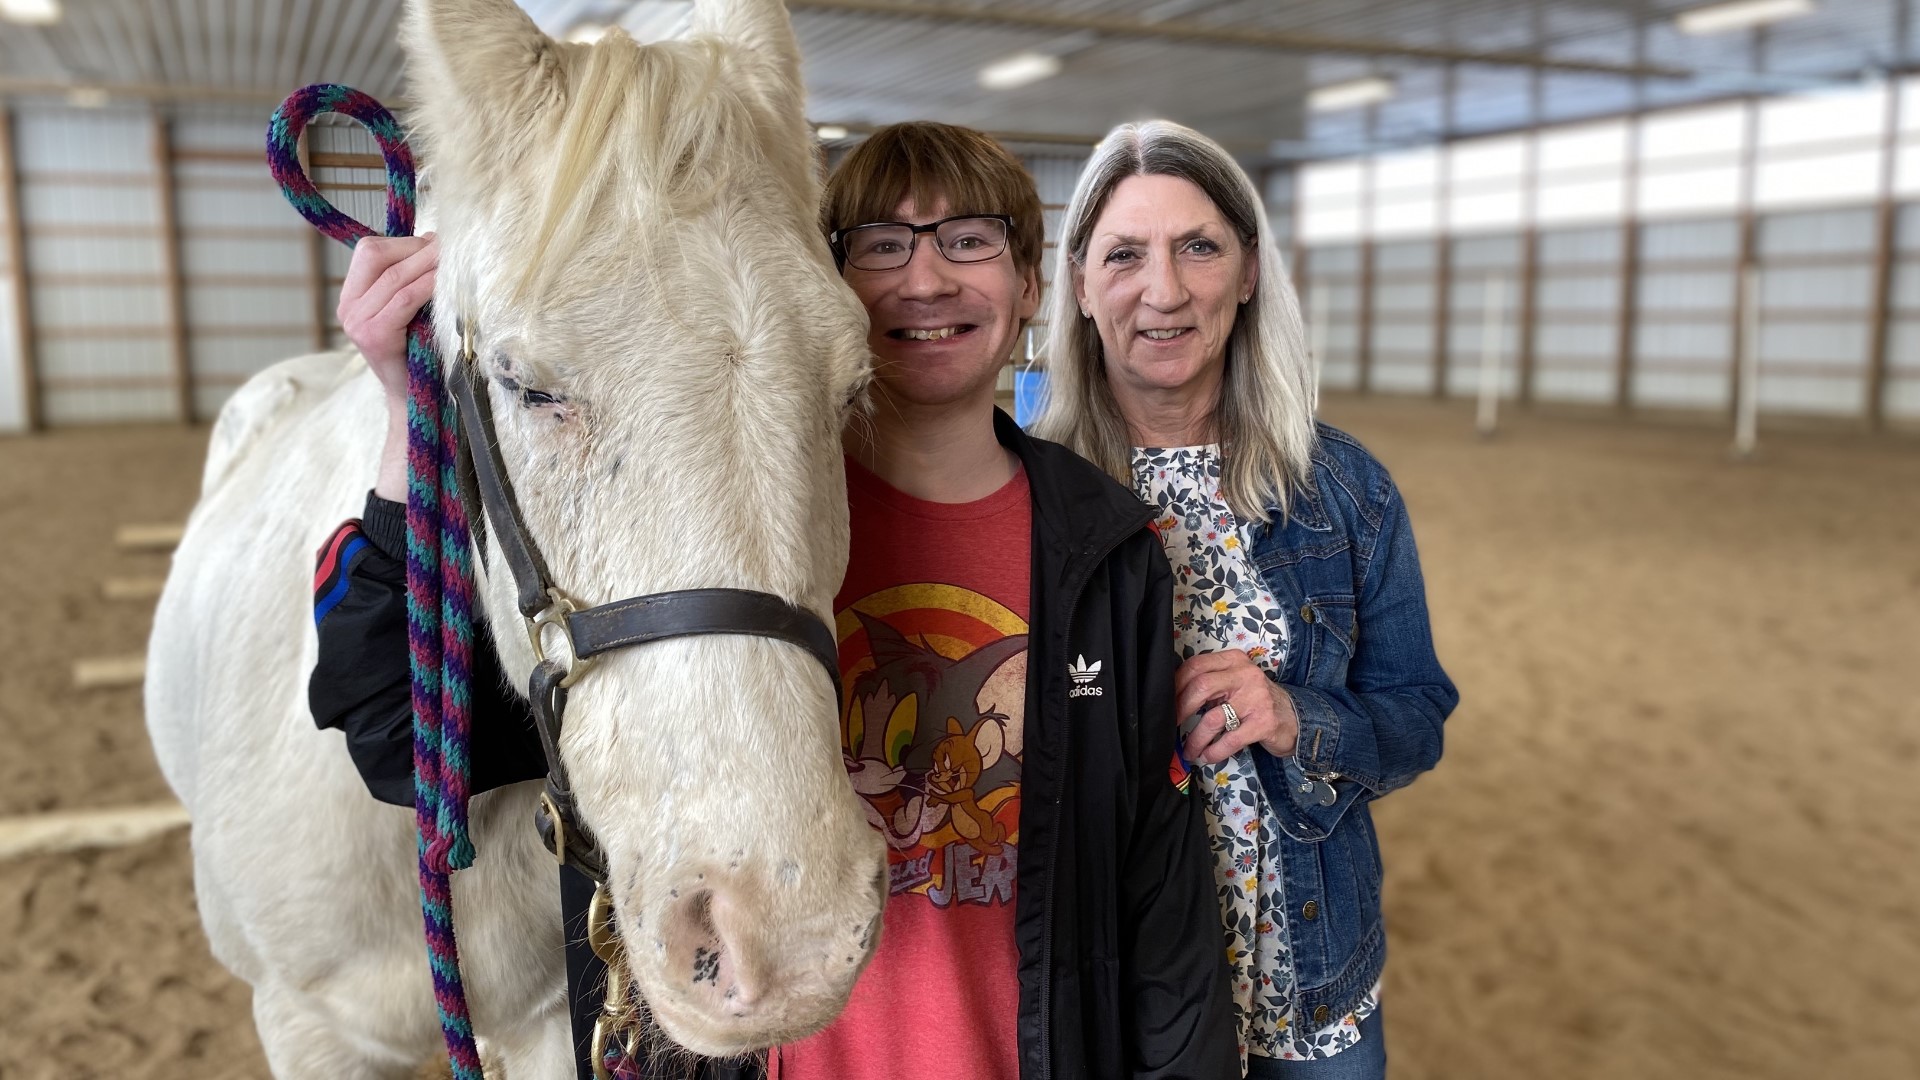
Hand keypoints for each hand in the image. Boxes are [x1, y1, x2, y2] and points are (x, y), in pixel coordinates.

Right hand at [338, 233, 437, 407]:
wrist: (417, 401)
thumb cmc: (420, 353)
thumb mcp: (412, 310)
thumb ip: (412, 279)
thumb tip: (433, 240)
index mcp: (352, 296)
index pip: (370, 251)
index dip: (406, 241)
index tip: (437, 242)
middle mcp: (347, 307)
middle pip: (376, 254)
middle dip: (417, 248)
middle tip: (450, 247)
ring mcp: (356, 322)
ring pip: (393, 275)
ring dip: (428, 263)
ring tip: (454, 260)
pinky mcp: (373, 336)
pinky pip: (404, 298)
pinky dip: (429, 285)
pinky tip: (448, 283)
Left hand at [1176, 649, 1298, 765]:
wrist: (1294, 718)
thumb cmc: (1255, 701)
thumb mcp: (1234, 683)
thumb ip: (1210, 684)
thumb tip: (1172, 699)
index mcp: (1234, 660)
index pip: (1196, 666)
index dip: (1175, 686)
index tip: (1166, 703)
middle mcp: (1245, 674)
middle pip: (1201, 687)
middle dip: (1181, 710)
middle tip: (1172, 726)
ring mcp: (1257, 698)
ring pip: (1213, 718)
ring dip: (1195, 739)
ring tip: (1189, 751)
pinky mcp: (1264, 722)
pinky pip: (1230, 739)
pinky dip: (1214, 751)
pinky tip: (1207, 756)